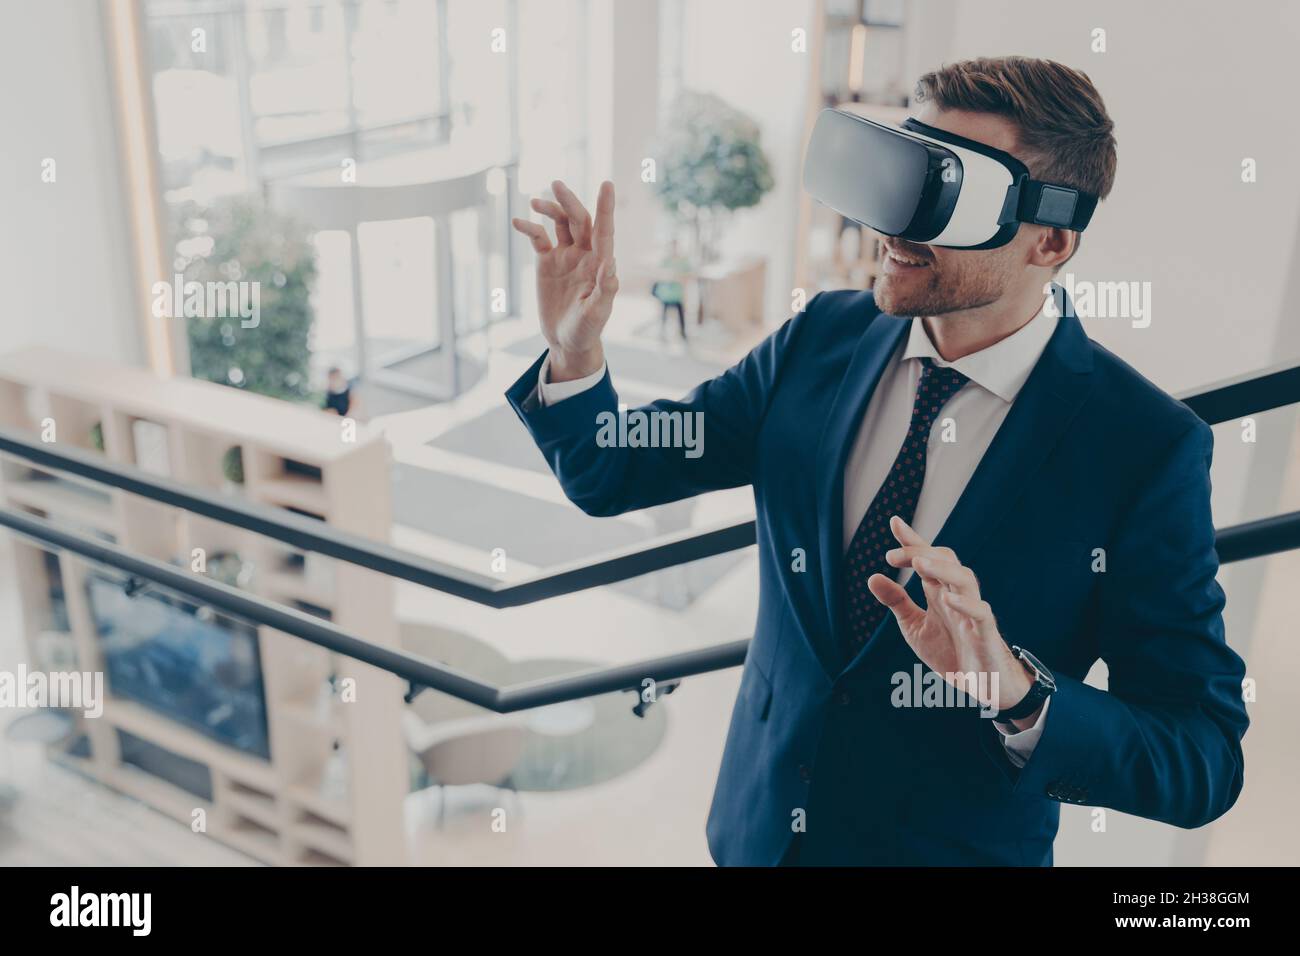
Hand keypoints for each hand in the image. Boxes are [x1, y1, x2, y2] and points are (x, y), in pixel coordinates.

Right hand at [511, 180, 617, 381]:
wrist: (567, 341)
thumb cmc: (587, 330)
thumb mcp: (597, 314)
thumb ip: (605, 290)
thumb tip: (612, 264)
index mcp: (600, 263)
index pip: (605, 231)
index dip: (606, 208)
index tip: (607, 184)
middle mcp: (585, 254)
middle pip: (579, 220)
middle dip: (569, 202)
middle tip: (556, 185)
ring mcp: (566, 256)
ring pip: (560, 223)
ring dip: (550, 209)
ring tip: (534, 203)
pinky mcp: (547, 262)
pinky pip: (539, 238)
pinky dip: (529, 228)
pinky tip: (518, 222)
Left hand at [866, 516, 1039, 728]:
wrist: (981, 685)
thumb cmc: (951, 652)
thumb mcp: (914, 626)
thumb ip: (896, 601)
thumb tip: (871, 576)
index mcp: (939, 591)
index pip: (926, 558)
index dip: (912, 540)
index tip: (894, 522)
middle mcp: (957, 595)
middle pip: (946, 560)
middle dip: (920, 552)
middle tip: (891, 556)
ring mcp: (973, 612)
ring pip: (965, 579)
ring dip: (942, 569)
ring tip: (918, 563)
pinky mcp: (985, 633)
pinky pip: (980, 613)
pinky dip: (965, 604)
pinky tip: (946, 598)